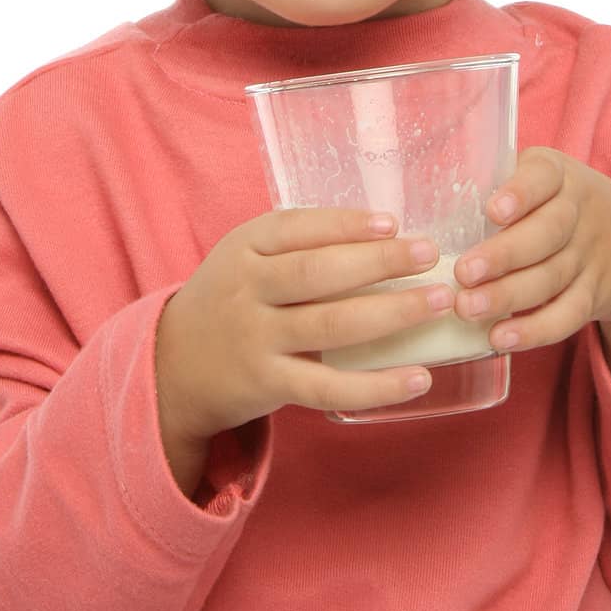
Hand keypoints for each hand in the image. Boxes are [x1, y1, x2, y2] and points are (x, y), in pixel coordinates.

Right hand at [157, 206, 454, 439]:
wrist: (172, 365)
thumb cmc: (229, 299)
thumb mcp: (245, 256)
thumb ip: (296, 244)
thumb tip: (386, 234)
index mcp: (244, 247)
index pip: (298, 227)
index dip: (346, 224)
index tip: (393, 222)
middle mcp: (247, 289)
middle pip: (319, 272)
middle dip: (380, 262)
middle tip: (429, 254)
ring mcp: (256, 338)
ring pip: (331, 325)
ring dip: (392, 313)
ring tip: (438, 302)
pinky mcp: (268, 384)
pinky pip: (329, 388)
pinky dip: (377, 386)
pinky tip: (419, 377)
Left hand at [449, 147, 610, 354]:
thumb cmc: (558, 204)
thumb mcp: (541, 179)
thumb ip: (493, 184)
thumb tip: (413, 212)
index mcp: (558, 175)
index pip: (543, 177)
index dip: (520, 194)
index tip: (493, 211)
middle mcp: (579, 213)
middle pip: (546, 234)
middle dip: (503, 255)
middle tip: (462, 272)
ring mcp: (590, 256)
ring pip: (551, 277)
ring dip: (507, 296)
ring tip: (467, 308)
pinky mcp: (594, 295)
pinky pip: (567, 316)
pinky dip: (533, 331)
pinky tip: (499, 339)